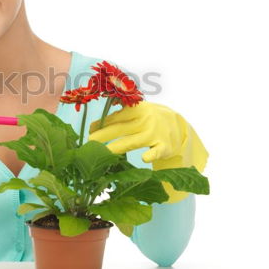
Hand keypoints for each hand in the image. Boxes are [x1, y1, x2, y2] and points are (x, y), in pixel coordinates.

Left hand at [89, 102, 208, 203]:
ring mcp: (155, 133)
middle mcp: (146, 120)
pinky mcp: (165, 146)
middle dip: (103, 135)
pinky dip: (151, 154)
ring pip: (132, 141)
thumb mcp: (139, 109)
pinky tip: (144, 159)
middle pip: (120, 128)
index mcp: (138, 109)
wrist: (178, 126)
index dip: (102, 123)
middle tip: (89, 142)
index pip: (117, 116)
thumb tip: (98, 118)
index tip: (90, 129)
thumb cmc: (151, 118)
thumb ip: (121, 112)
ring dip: (116, 147)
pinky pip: (157, 151)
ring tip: (102, 153)